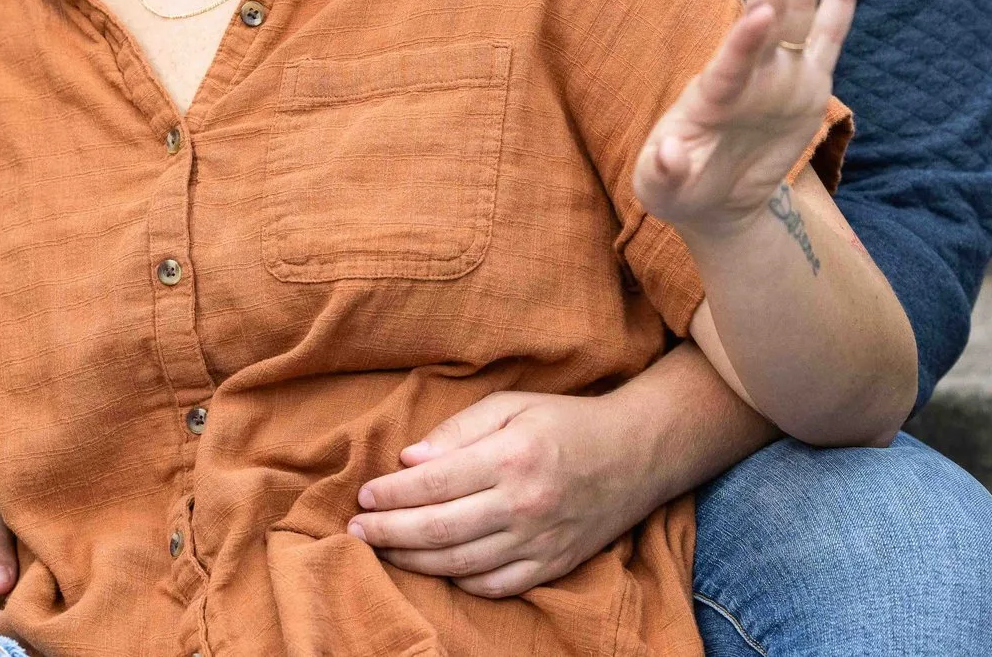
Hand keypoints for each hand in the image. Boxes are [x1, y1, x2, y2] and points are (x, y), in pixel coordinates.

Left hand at [346, 390, 666, 597]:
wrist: (636, 454)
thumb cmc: (566, 423)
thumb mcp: (513, 406)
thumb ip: (459, 431)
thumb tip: (408, 460)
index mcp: (511, 458)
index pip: (434, 484)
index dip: (392, 493)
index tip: (364, 495)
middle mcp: (523, 505)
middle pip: (438, 530)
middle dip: (388, 532)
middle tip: (355, 531)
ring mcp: (539, 542)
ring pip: (460, 564)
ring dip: (412, 561)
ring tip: (382, 551)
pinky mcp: (552, 566)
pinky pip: (494, 586)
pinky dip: (458, 582)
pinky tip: (435, 568)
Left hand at [634, 0, 863, 236]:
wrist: (716, 200)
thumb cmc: (680, 187)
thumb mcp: (661, 188)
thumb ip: (665, 170)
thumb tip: (669, 157)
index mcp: (713, 96)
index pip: (731, 63)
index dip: (744, 40)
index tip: (760, 12)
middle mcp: (752, 74)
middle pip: (768, 12)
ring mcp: (782, 73)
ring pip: (799, 9)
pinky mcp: (811, 82)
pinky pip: (832, 32)